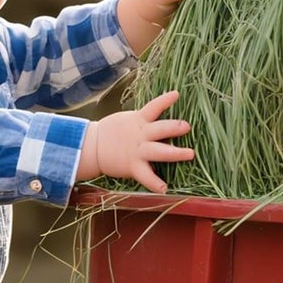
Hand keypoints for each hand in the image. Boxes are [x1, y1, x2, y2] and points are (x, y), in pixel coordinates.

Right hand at [76, 89, 193, 192]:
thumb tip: (162, 115)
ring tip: (190, 154)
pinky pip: (145, 176)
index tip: (176, 94)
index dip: (165, 100)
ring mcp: (138, 151)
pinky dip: (154, 183)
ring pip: (159, 151)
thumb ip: (144, 120)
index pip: (153, 107)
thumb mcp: (127, 120)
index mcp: (139, 120)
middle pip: (161, 129)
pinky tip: (164, 189)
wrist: (92, 147)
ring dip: (175, 153)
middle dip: (175, 127)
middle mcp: (141, 135)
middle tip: (186, 126)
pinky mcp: (133, 165)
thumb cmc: (112, 132)